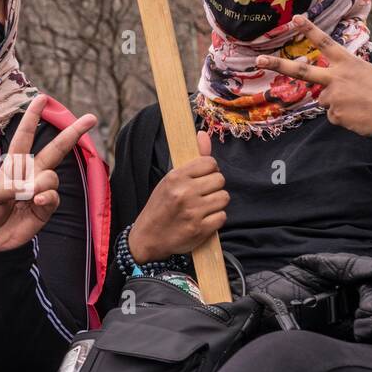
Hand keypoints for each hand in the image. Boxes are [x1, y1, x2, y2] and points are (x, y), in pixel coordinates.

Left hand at [0, 95, 96, 252]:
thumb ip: (9, 185)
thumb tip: (33, 186)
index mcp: (14, 165)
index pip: (25, 137)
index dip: (32, 117)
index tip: (41, 98)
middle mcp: (31, 173)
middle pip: (56, 149)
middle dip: (73, 132)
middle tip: (92, 118)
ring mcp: (40, 190)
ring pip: (52, 177)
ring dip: (40, 185)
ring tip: (26, 197)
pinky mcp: (46, 207)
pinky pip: (53, 196)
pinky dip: (46, 197)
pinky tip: (37, 202)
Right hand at [129, 130, 228, 262]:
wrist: (147, 237)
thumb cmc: (160, 207)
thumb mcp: (170, 180)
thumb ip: (192, 160)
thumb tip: (203, 134)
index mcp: (175, 177)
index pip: (210, 163)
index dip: (209, 171)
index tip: (202, 179)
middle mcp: (184, 193)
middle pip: (220, 180)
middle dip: (214, 187)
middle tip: (203, 194)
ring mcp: (192, 212)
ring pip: (224, 198)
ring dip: (216, 203)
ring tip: (203, 207)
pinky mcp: (199, 229)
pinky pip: (222, 217)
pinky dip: (215, 219)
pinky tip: (203, 220)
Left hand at [255, 15, 371, 136]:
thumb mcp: (366, 74)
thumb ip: (342, 77)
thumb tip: (324, 92)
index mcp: (348, 63)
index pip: (325, 42)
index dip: (309, 29)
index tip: (294, 17)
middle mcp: (337, 78)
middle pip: (301, 72)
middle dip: (278, 64)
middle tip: (258, 60)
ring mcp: (334, 97)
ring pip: (324, 101)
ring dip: (339, 104)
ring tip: (361, 105)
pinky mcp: (335, 115)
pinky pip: (333, 117)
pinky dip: (345, 118)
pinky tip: (360, 116)